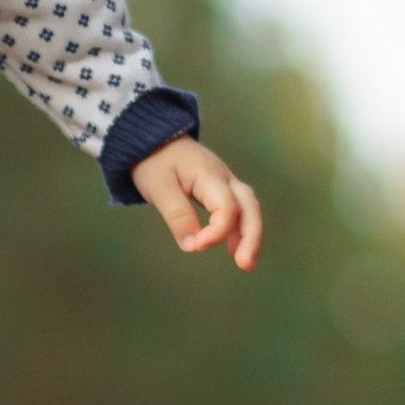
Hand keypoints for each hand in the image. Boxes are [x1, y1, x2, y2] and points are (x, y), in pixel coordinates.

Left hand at [133, 135, 263, 267]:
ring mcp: (226, 183)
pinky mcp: (221, 190)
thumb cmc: (155, 161)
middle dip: (251, 237)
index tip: (197, 246)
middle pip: (249, 207)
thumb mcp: (159, 188)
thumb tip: (192, 246)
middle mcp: (224, 178)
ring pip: (249, 209)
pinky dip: (241, 230)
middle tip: (245, 265)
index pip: (226, 207)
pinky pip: (239, 210)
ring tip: (246, 264)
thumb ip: (177, 216)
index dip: (217, 231)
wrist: (154, 139)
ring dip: (251, 236)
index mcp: (209, 175)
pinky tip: (235, 250)